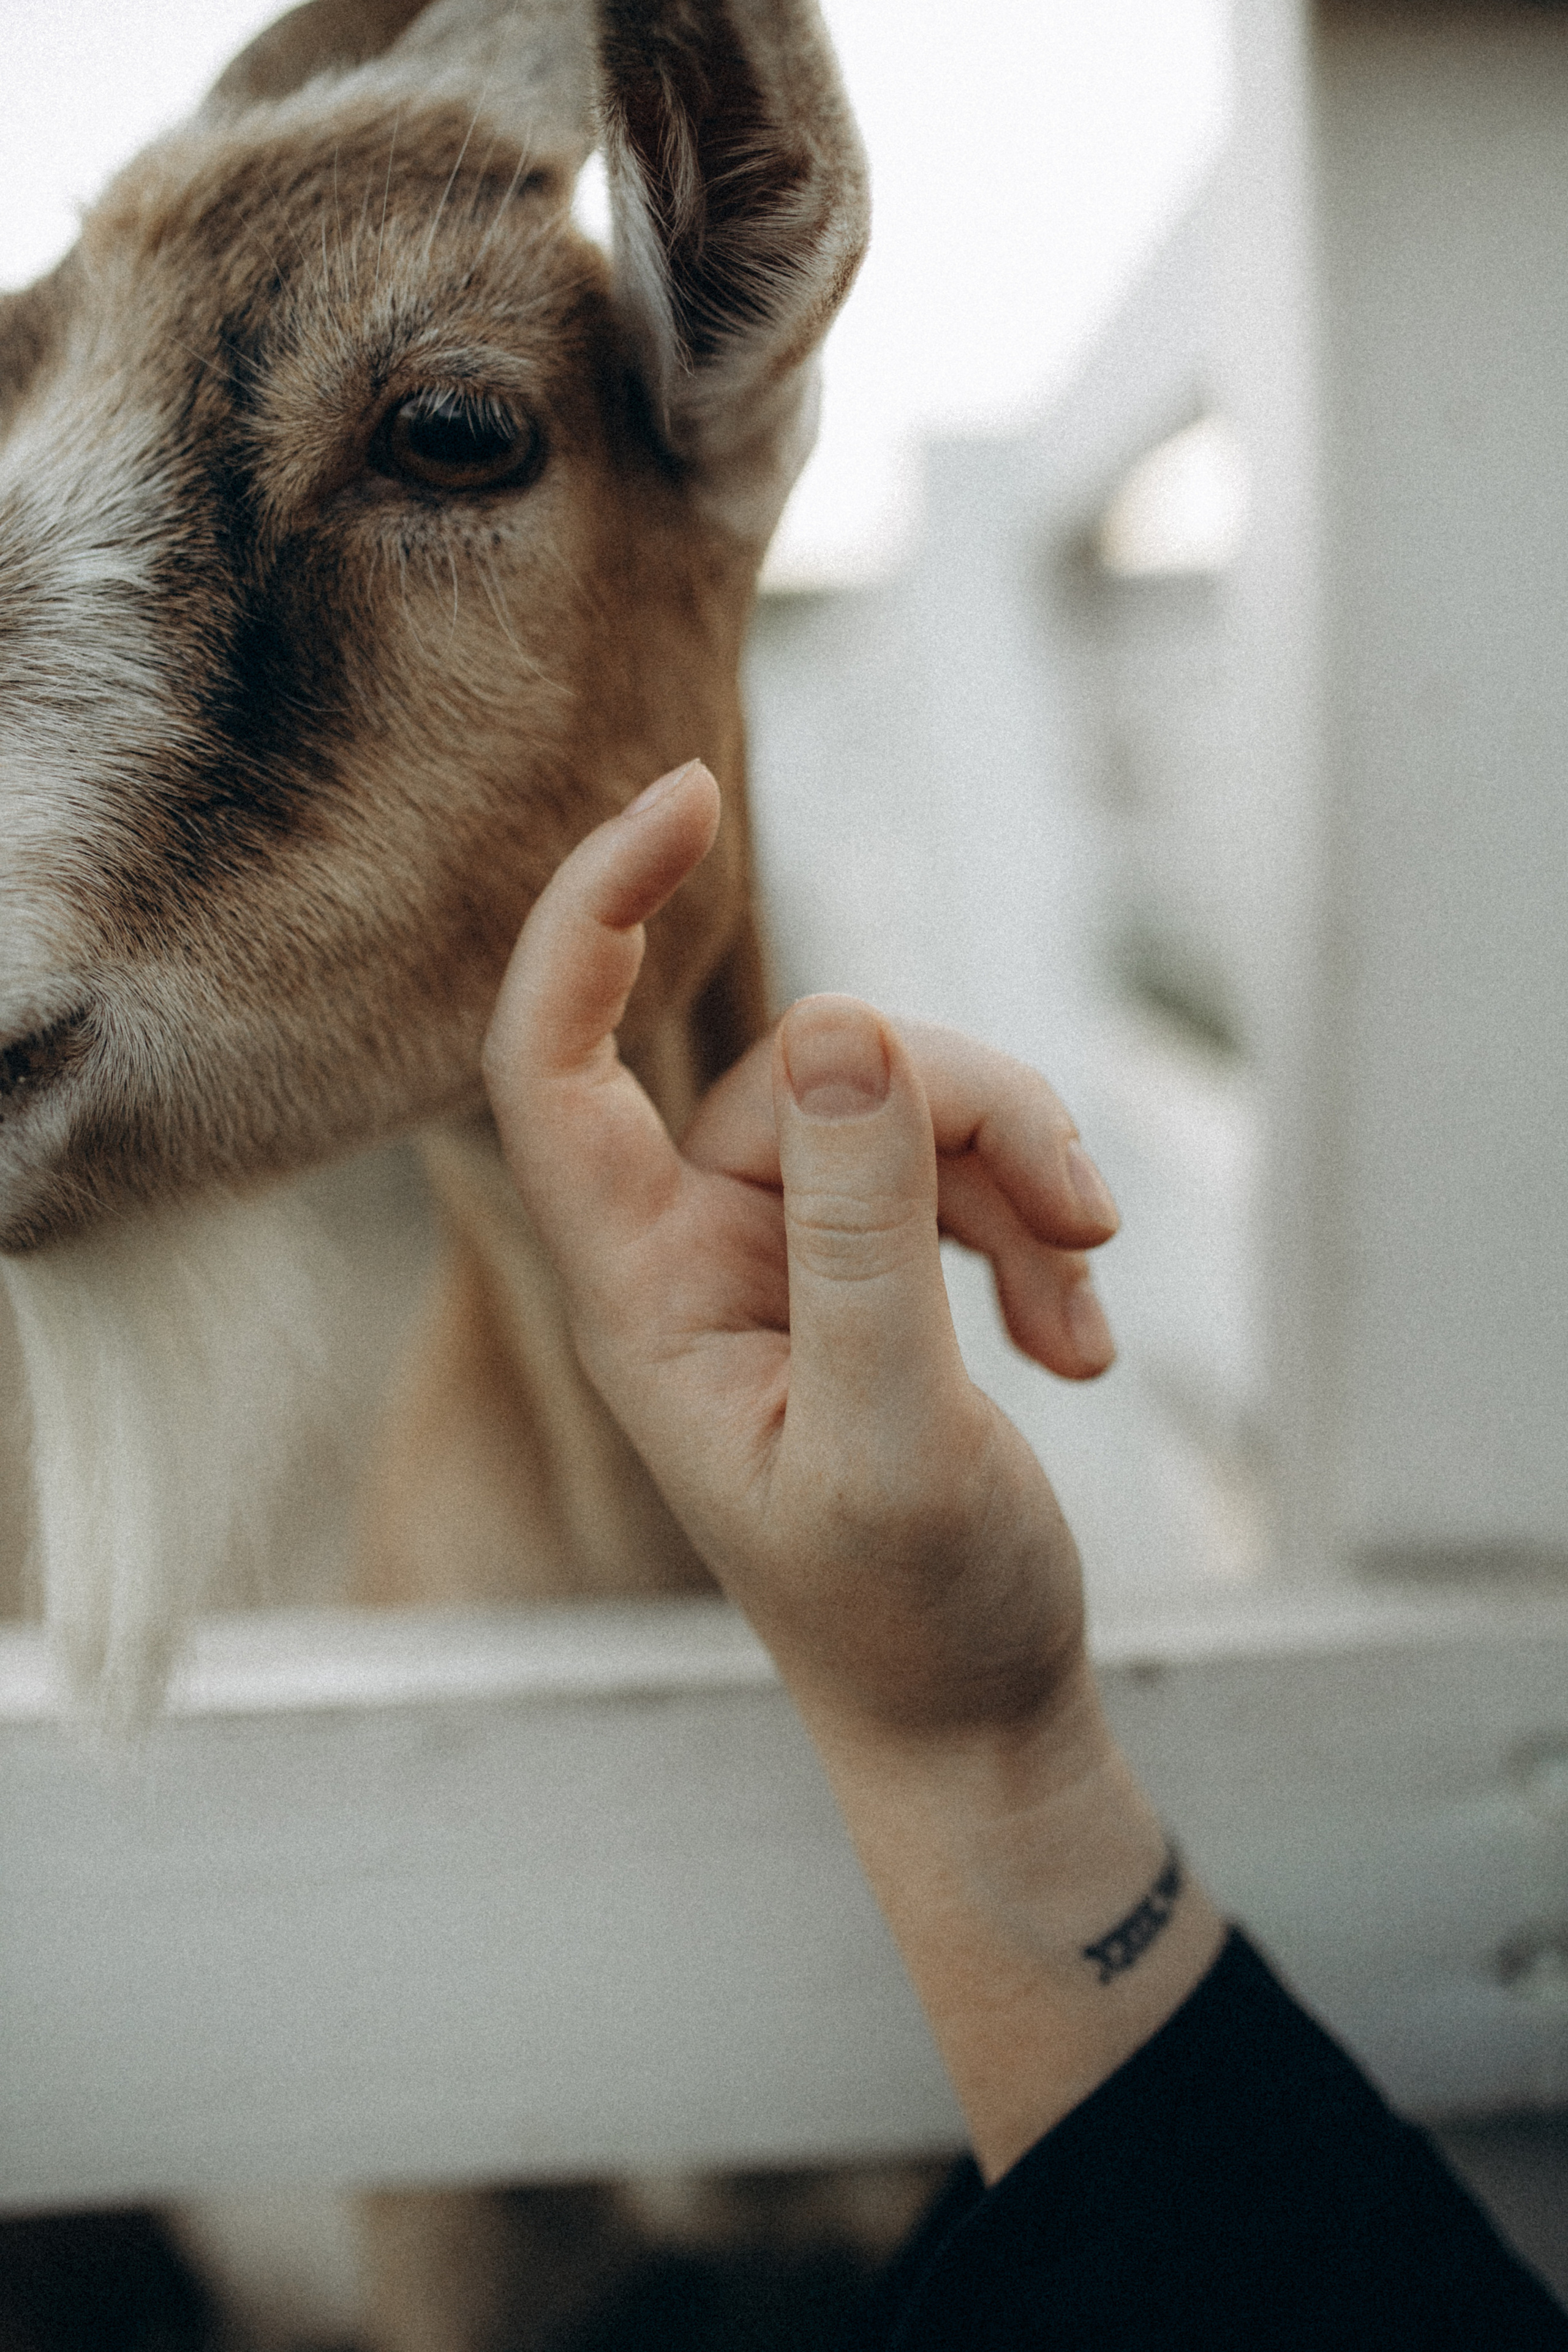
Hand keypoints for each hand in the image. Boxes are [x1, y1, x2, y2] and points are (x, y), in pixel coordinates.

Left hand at [482, 760, 1224, 2178]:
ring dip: (1018, 1179)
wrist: (972, 1715)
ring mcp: (787, 1253)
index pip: (553, 1059)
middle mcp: (696, 1250)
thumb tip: (850, 1026)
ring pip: (898, 1105)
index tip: (688, 798)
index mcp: (642, 1290)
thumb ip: (861, 1233)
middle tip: (1084, 1222)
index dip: (591, 913)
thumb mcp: (890, 1427)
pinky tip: (1083, 1344)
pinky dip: (1035, 1236)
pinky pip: (954, 1172)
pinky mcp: (871, 1269)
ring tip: (1087, 1306)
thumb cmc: (905, 1612)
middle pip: (809, 1066)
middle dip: (958, 1110)